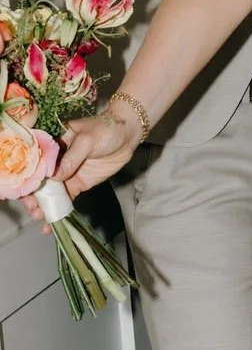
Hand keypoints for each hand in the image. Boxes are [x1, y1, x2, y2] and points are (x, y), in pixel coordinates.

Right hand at [19, 110, 140, 221]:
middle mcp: (54, 161)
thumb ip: (71, 158)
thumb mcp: (86, 140)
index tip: (25, 193)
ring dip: (44, 206)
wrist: (128, 134)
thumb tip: (54, 177)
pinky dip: (60, 209)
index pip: (33, 163)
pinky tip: (54, 220)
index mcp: (51, 145)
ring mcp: (66, 173)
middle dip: (34, 197)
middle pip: (39, 181)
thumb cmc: (105, 129)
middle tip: (34, 211)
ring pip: (51, 192)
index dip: (27, 179)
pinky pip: (66, 198)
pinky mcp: (78, 183)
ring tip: (41, 218)